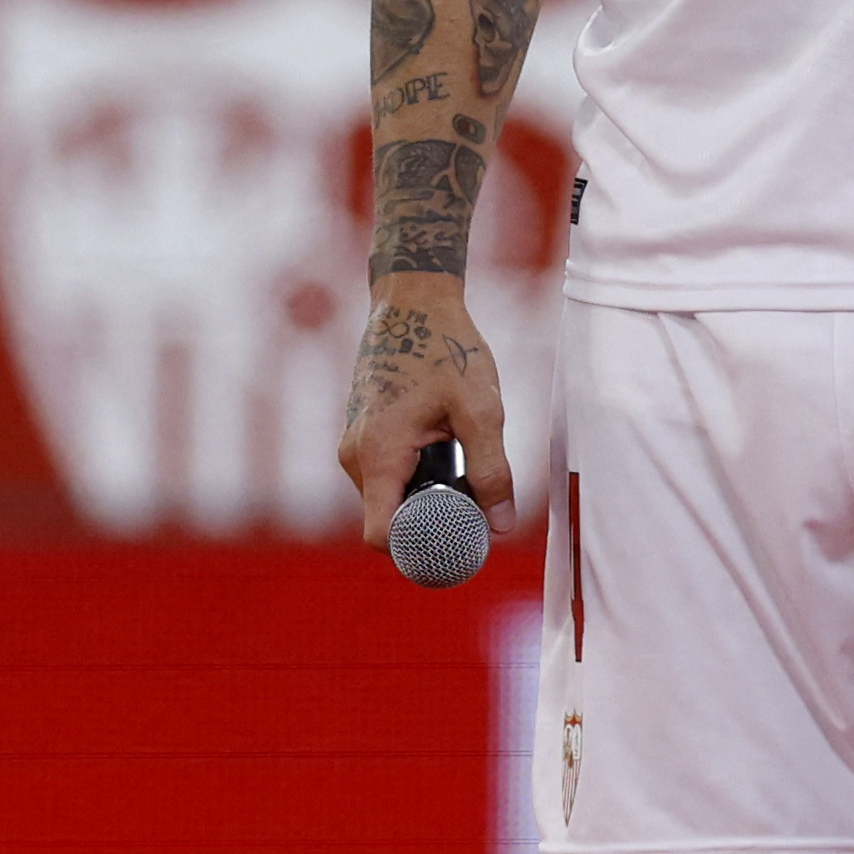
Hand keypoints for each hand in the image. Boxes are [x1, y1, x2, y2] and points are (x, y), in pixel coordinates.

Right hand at [336, 280, 510, 538]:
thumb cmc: (446, 348)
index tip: (455, 547)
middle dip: (429, 522)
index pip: (381, 537)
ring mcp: (354, 444)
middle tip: (475, 505)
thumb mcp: (480, 411)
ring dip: (424, 494)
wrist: (413, 300)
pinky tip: (444, 447)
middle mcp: (354, 456)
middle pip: (389, 519)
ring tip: (461, 463)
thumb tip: (500, 526)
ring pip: (389, 496)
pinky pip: (386, 474)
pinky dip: (415, 475)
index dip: (416, 552)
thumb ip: (492, 471)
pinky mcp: (361, 433)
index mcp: (377, 456)